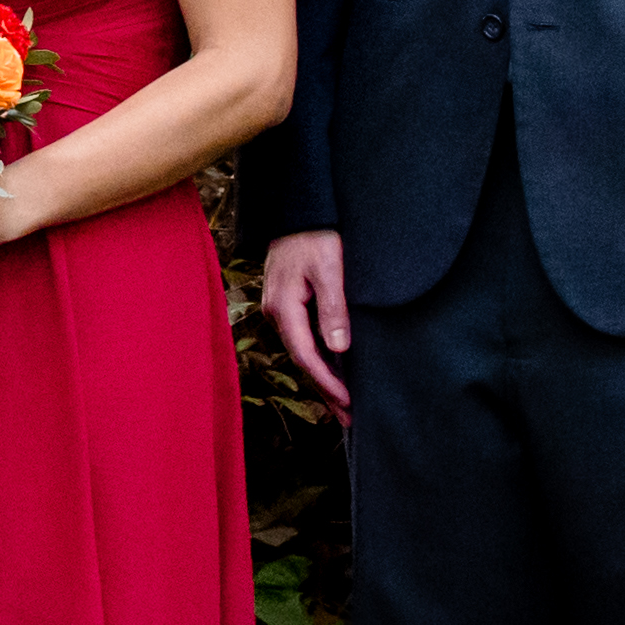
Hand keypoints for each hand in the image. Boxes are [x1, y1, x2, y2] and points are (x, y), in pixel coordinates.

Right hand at [258, 229, 357, 416]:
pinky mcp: (288, 302)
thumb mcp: (329, 269)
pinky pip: (302, 337)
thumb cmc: (315, 235)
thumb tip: (339, 348)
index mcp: (284, 307)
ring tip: (342, 401)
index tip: (347, 401)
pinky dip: (318, 357)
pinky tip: (331, 367)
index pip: (306, 355)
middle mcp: (277, 311)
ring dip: (322, 375)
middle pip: (302, 359)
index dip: (327, 381)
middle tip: (347, 416)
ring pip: (302, 350)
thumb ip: (333, 308)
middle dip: (325, 388)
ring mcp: (280, 307)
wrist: (298, 209)